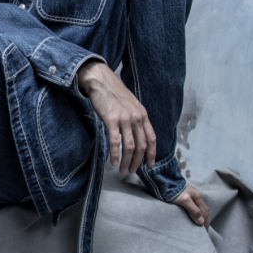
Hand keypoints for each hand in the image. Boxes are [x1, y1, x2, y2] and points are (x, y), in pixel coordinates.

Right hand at [76, 60, 156, 174]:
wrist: (100, 81)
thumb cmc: (113, 93)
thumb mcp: (130, 105)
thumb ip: (135, 118)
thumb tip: (135, 134)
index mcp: (143, 114)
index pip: (151, 138)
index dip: (152, 153)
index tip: (149, 164)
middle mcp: (137, 117)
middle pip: (141, 145)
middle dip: (138, 161)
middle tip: (132, 170)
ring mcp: (125, 119)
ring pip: (130, 147)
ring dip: (127, 161)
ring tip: (123, 169)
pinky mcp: (112, 120)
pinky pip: (115, 142)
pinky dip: (115, 154)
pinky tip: (113, 162)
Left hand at [171, 184, 208, 229]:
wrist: (165, 181)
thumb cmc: (175, 192)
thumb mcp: (185, 201)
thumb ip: (193, 210)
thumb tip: (201, 222)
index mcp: (198, 197)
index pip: (205, 212)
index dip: (205, 222)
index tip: (205, 232)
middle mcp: (196, 196)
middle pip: (203, 210)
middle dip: (205, 220)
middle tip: (203, 230)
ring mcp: (191, 194)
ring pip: (199, 207)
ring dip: (201, 216)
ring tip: (199, 223)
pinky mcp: (185, 195)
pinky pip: (194, 206)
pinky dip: (196, 212)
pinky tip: (192, 214)